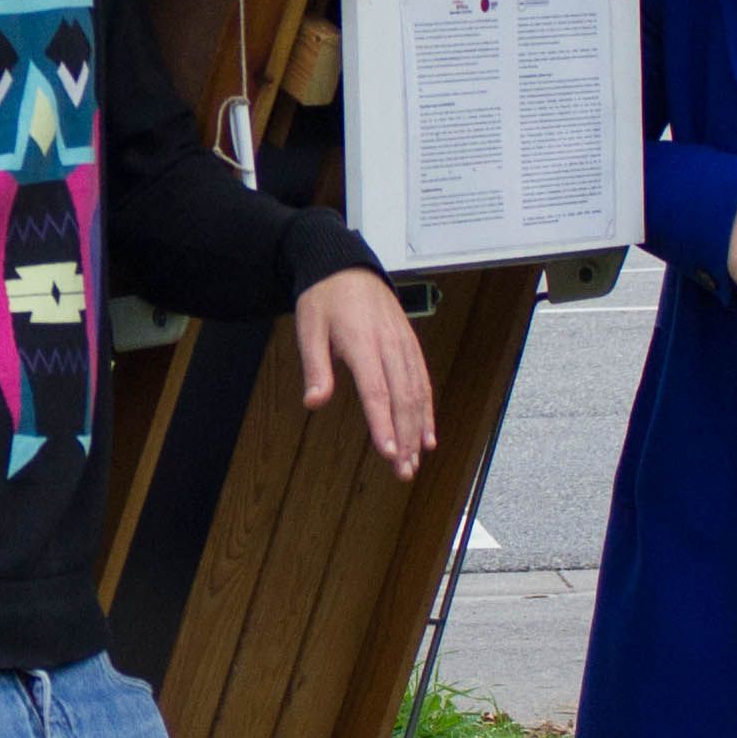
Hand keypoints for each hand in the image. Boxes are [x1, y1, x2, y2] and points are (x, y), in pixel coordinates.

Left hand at [296, 266, 435, 479]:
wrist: (347, 265)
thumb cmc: (324, 298)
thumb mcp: (309, 327)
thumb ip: (315, 366)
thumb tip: (313, 402)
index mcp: (362, 341)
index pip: (376, 389)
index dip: (383, 423)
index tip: (387, 452)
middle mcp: (389, 344)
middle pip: (402, 397)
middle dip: (404, 437)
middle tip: (403, 471)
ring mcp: (403, 344)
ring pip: (417, 392)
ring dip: (417, 429)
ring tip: (414, 461)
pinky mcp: (409, 345)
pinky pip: (423, 381)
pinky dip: (427, 410)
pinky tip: (426, 435)